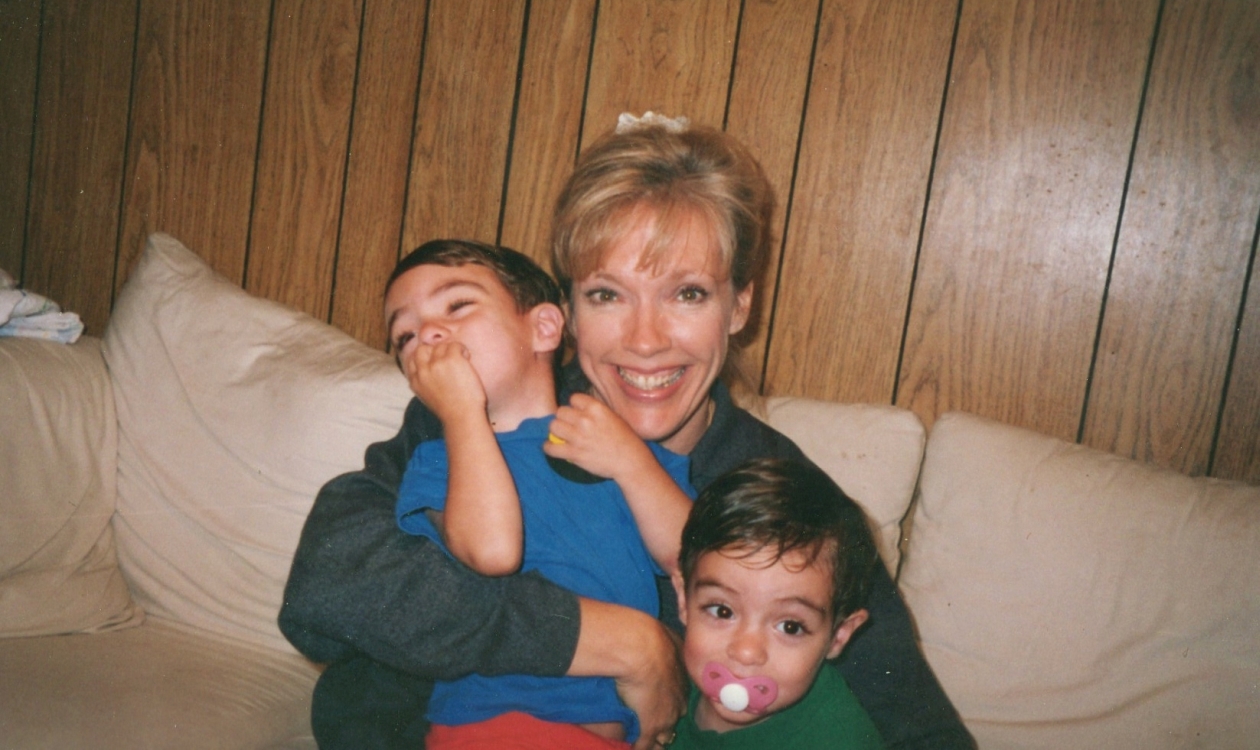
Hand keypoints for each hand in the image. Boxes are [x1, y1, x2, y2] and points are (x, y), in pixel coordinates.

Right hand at [400, 341, 485, 424]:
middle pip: (422, 349)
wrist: (462, 417)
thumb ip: (425, 384)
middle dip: (434, 351)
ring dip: (450, 351)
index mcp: (416, 382)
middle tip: (447, 358)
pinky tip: (467, 358)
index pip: (412, 360)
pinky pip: (455, 345)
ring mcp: (436, 364)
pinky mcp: (451, 359)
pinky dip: (462, 350)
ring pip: (439, 346)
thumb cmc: (451, 412)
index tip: (435, 361)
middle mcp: (423, 371)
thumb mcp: (429, 398)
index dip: (424, 358)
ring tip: (461, 361)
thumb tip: (431, 373)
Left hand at [543, 393, 654, 480]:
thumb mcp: (613, 416)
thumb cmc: (625, 439)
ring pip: (553, 426)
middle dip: (564, 418)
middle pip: (561, 412)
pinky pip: (550, 447)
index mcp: (596, 408)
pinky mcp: (573, 453)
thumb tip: (579, 408)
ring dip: (556, 431)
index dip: (574, 406)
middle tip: (569, 426)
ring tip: (560, 435)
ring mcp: (578, 437)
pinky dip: (548, 447)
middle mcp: (585, 419)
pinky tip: (552, 447)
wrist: (630, 461)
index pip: (574, 398)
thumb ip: (595, 411)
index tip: (577, 413)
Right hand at [569, 599, 686, 749]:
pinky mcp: (649, 728)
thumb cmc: (651, 638)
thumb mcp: (666, 636)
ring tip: (650, 743)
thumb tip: (662, 637)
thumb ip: (667, 643)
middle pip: (674, 719)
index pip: (678, 699)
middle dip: (666, 724)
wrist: (640, 650)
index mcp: (681, 682)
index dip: (670, 703)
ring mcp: (665, 717)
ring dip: (657, 739)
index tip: (663, 705)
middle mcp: (677, 702)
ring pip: (664, 737)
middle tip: (656, 726)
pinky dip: (641, 748)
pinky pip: (645, 746)